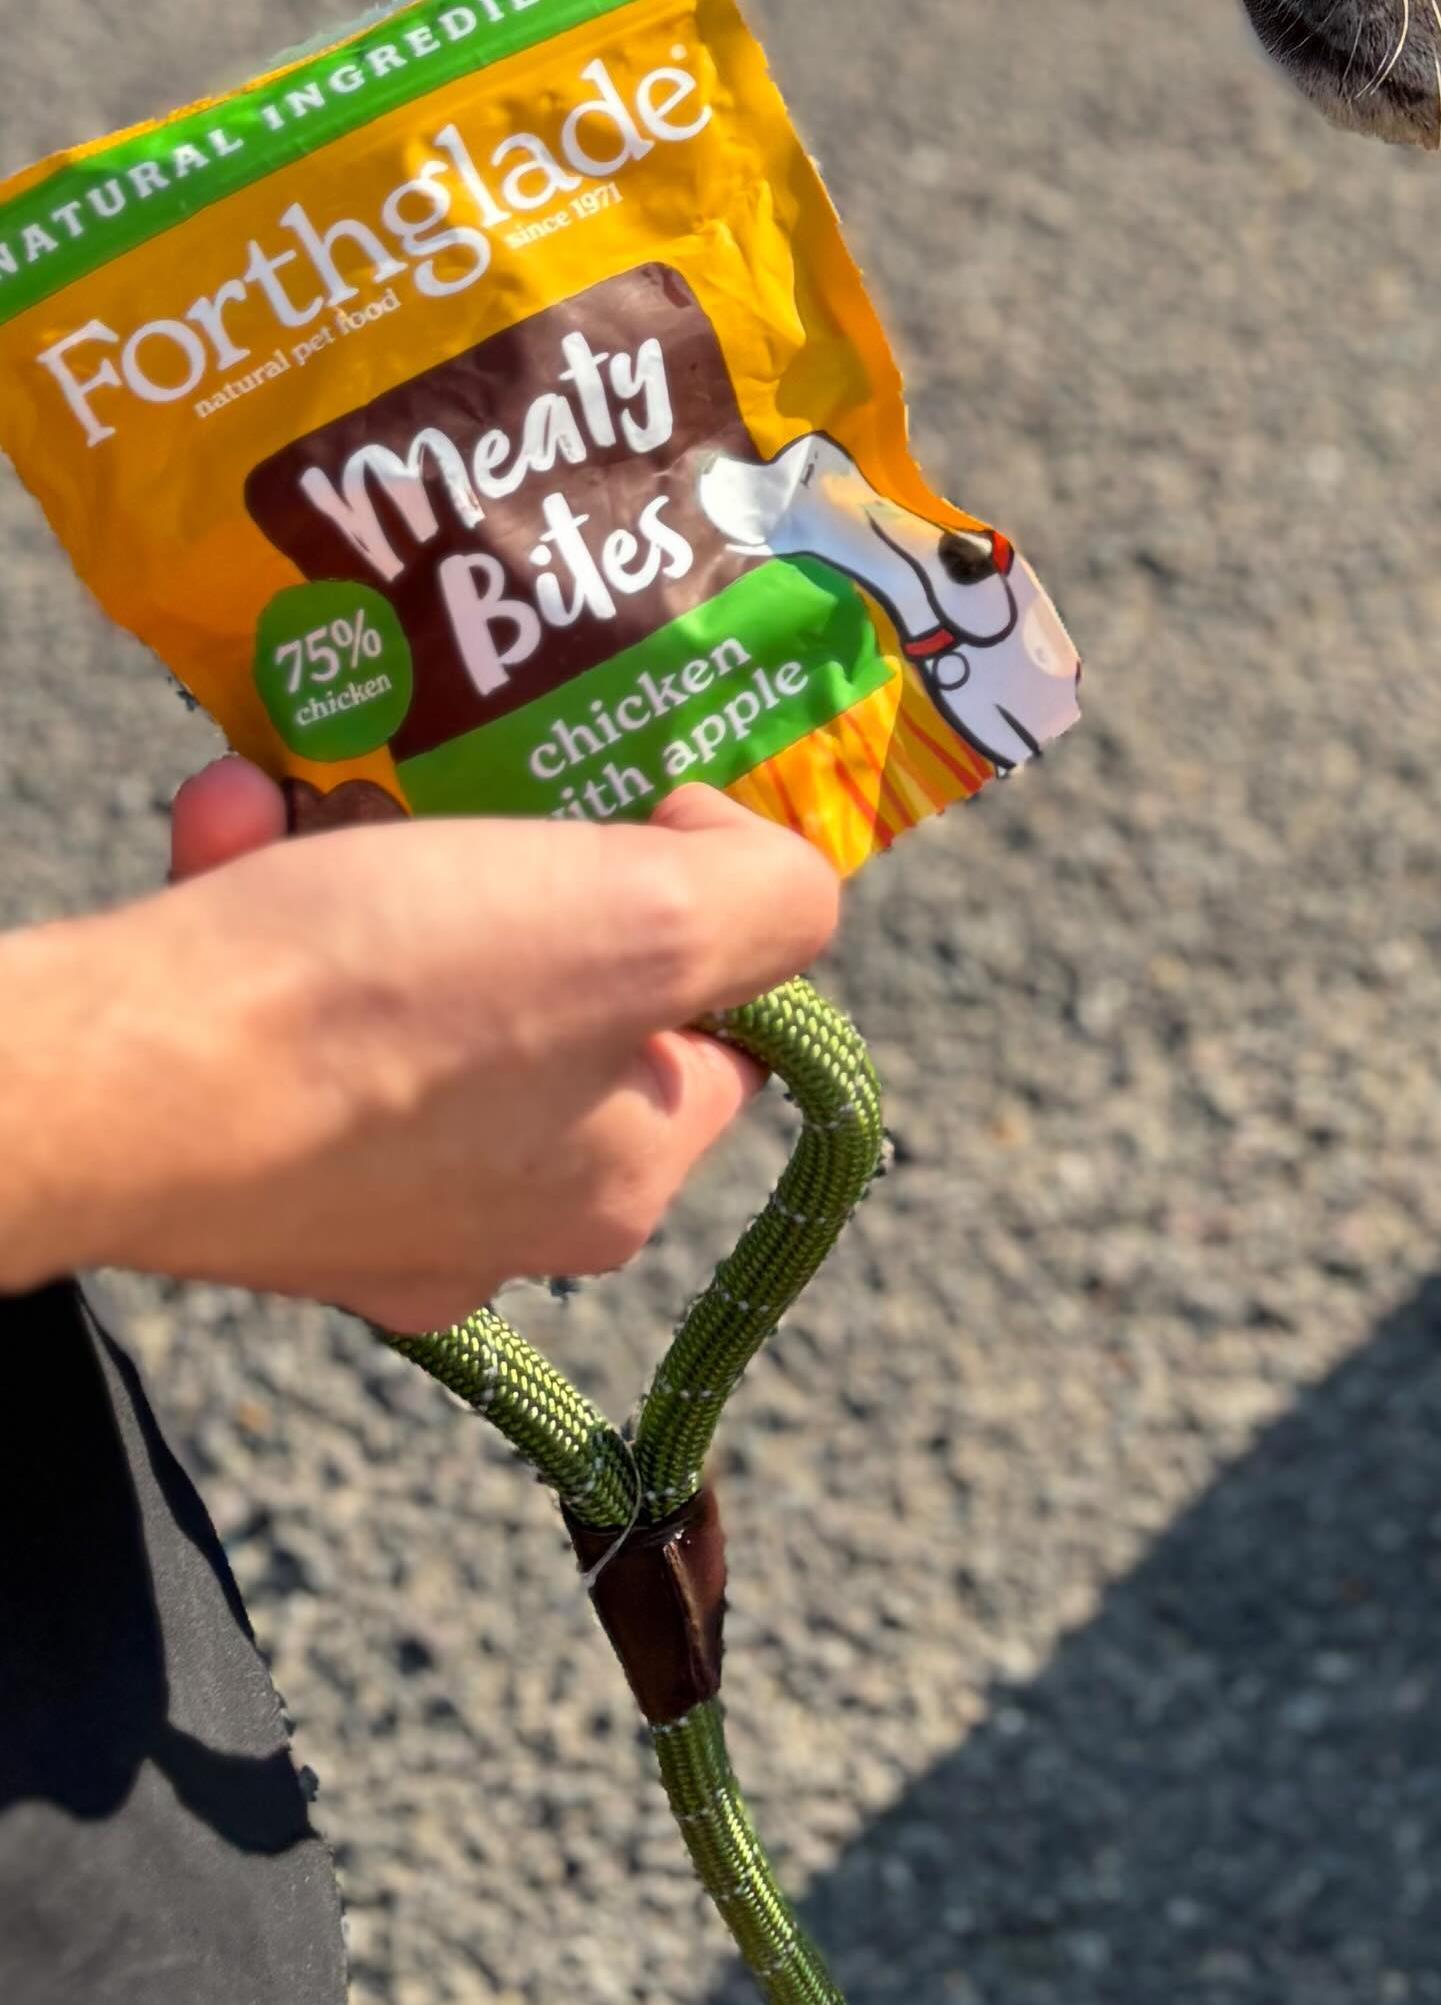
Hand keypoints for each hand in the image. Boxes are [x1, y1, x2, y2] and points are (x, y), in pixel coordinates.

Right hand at [0, 767, 838, 1329]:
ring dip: (361, 854)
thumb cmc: (387, 1004)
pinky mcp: (237, 1165)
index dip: (699, 906)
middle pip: (555, 992)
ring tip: (319, 790)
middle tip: (458, 784)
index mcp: (619, 1181)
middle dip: (498, 860)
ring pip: (403, 979)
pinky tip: (234, 821)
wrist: (111, 1085)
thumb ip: (765, 897)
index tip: (630, 816)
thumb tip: (733, 858)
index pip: (726, 1032)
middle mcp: (498, 1220)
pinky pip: (281, 1003)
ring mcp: (358, 1202)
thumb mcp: (646, 918)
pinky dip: (258, 893)